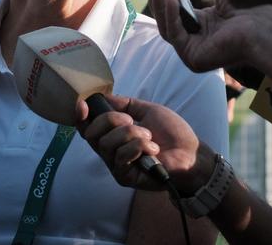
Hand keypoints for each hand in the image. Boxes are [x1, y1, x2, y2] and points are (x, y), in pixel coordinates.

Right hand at [76, 94, 215, 195]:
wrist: (191, 153)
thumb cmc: (172, 132)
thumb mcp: (147, 110)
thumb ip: (125, 104)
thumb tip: (104, 96)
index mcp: (112, 134)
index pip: (86, 127)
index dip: (80, 116)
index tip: (84, 105)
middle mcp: (109, 151)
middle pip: (91, 133)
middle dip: (112, 120)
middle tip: (133, 121)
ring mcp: (115, 165)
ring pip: (107, 143)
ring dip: (132, 134)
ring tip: (150, 138)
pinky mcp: (124, 176)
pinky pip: (120, 156)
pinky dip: (139, 147)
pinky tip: (153, 150)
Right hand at [150, 0, 271, 72]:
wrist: (263, 27)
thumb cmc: (249, 6)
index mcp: (207, 27)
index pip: (179, 15)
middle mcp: (199, 41)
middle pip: (169, 22)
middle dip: (160, 1)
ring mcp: (195, 52)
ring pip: (168, 29)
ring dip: (160, 7)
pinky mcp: (192, 59)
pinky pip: (175, 35)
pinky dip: (170, 17)